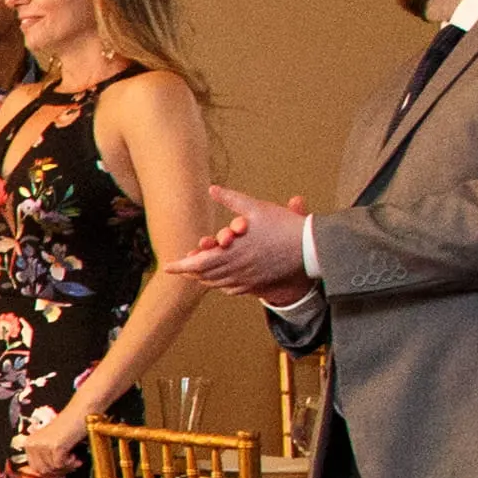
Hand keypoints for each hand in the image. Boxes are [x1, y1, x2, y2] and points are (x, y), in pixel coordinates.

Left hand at [14, 404, 87, 477]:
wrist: (81, 412)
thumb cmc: (70, 427)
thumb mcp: (52, 442)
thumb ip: (45, 456)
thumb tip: (47, 475)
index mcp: (29, 443)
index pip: (34, 468)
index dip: (50, 473)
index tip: (62, 470)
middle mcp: (32, 444)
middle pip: (42, 471)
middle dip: (58, 472)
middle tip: (71, 466)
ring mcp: (42, 445)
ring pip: (52, 469)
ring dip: (66, 468)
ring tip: (75, 459)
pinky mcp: (54, 446)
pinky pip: (60, 465)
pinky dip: (70, 464)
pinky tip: (76, 457)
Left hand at [176, 184, 315, 301]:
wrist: (311, 248)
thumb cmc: (284, 226)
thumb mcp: (256, 208)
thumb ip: (231, 199)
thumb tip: (212, 188)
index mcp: (231, 253)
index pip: (197, 263)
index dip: (180, 266)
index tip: (167, 267)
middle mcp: (235, 269)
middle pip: (204, 276)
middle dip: (190, 272)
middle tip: (180, 269)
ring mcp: (246, 279)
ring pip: (217, 283)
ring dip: (204, 279)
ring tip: (195, 275)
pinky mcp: (258, 284)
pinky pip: (232, 289)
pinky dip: (221, 284)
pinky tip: (219, 281)